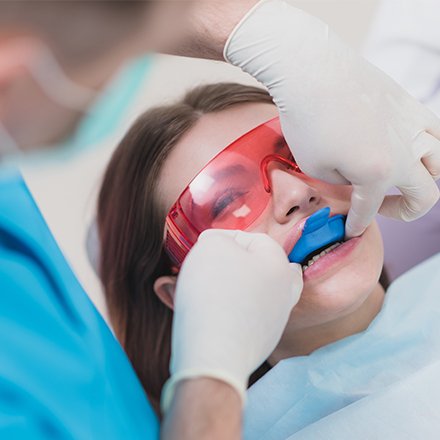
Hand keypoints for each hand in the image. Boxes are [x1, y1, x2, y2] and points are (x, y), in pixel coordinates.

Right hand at [161, 229, 302, 410]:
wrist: (214, 354)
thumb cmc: (214, 293)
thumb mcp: (211, 247)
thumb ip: (217, 238)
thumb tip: (218, 246)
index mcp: (279, 263)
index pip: (252, 238)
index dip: (224, 238)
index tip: (202, 247)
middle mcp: (284, 291)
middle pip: (257, 267)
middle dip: (230, 265)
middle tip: (207, 268)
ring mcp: (275, 319)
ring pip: (250, 293)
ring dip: (227, 288)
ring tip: (200, 290)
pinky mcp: (260, 342)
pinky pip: (242, 317)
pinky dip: (227, 311)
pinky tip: (207, 313)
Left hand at [225, 0, 439, 237]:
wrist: (312, 71)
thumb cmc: (307, 121)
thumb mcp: (316, 167)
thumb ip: (344, 183)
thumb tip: (356, 180)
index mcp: (379, 174)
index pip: (370, 210)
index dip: (357, 224)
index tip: (349, 231)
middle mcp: (406, 153)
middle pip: (426, 196)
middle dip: (405, 211)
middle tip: (381, 208)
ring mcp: (413, 125)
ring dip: (423, 180)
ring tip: (399, 179)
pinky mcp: (410, 104)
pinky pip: (434, 132)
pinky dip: (427, 148)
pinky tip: (407, 147)